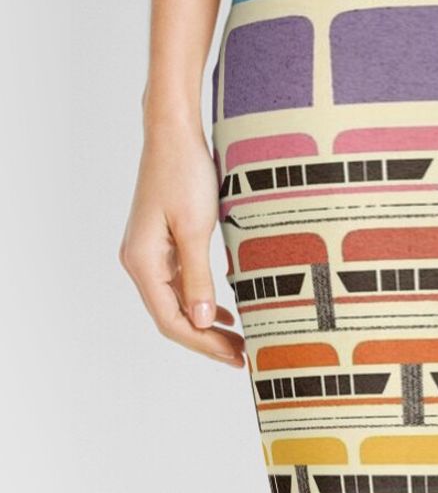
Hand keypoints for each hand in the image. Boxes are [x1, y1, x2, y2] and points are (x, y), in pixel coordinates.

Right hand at [119, 118, 245, 367]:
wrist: (174, 135)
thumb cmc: (184, 174)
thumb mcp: (196, 228)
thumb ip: (196, 276)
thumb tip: (203, 320)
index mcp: (142, 262)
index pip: (171, 320)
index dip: (203, 343)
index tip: (235, 357)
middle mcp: (140, 262)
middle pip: (172, 316)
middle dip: (207, 339)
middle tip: (242, 356)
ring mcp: (151, 253)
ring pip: (177, 301)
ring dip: (206, 323)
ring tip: (237, 341)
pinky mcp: (164, 242)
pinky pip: (180, 283)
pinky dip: (202, 300)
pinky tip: (224, 313)